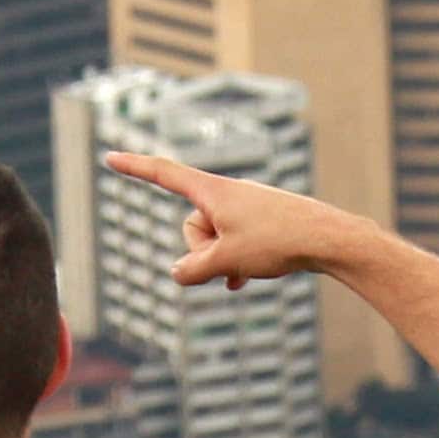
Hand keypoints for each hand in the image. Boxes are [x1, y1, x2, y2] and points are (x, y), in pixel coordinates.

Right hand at [105, 150, 338, 289]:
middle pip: (190, 225)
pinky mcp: (259, 222)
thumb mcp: (226, 260)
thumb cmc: (279, 241)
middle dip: (201, 250)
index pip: (164, 174)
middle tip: (230, 260)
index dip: (135, 168)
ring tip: (248, 269)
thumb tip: (178, 273)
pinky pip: (231, 243)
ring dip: (221, 260)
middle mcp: (226, 194)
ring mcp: (243, 208)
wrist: (328, 238)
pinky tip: (244, 280)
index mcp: (213, 191)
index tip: (110, 156)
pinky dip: (233, 261)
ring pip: (213, 240)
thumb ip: (193, 270)